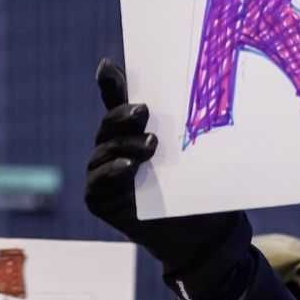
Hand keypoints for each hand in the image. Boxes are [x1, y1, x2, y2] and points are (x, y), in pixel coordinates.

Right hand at [86, 60, 251, 299]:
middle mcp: (113, 147)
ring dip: (125, 147)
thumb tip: (197, 93)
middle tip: (144, 112)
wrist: (201, 233)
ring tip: (151, 147)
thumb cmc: (197, 185)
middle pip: (109, 124)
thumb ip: (184, 124)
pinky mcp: (99, 199)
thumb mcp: (195, 151)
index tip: (107, 67)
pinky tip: (129, 168)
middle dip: (123, 116)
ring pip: (104, 151)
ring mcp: (102, 173)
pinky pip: (97, 183)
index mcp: (132, 130)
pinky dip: (111, 173)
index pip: (118, 100)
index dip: (111, 84)